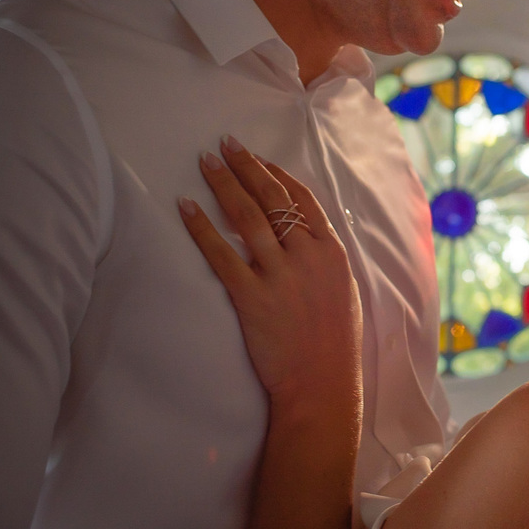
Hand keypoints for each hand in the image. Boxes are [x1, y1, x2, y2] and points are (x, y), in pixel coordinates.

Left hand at [179, 136, 362, 413]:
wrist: (321, 384)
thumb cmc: (334, 343)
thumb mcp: (343, 291)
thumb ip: (324, 259)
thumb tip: (305, 235)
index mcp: (332, 252)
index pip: (303, 199)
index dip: (277, 173)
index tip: (258, 158)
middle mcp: (307, 255)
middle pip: (273, 198)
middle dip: (248, 166)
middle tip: (226, 144)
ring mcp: (280, 275)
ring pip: (248, 216)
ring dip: (224, 184)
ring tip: (205, 162)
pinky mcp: (251, 297)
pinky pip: (221, 254)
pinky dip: (201, 227)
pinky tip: (186, 207)